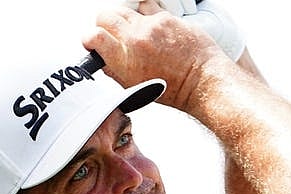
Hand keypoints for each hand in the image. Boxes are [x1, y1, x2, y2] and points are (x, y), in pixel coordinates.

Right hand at [85, 1, 226, 110]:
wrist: (201, 79)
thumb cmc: (172, 88)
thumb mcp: (133, 87)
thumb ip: (113, 71)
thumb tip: (101, 58)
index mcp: (125, 59)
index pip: (93, 36)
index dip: (89, 39)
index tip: (92, 43)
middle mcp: (136, 39)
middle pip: (105, 16)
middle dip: (103, 25)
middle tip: (109, 35)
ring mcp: (151, 25)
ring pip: (124, 9)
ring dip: (123, 19)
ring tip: (131, 32)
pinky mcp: (166, 18)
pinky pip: (146, 7)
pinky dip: (144, 16)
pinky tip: (149, 28)